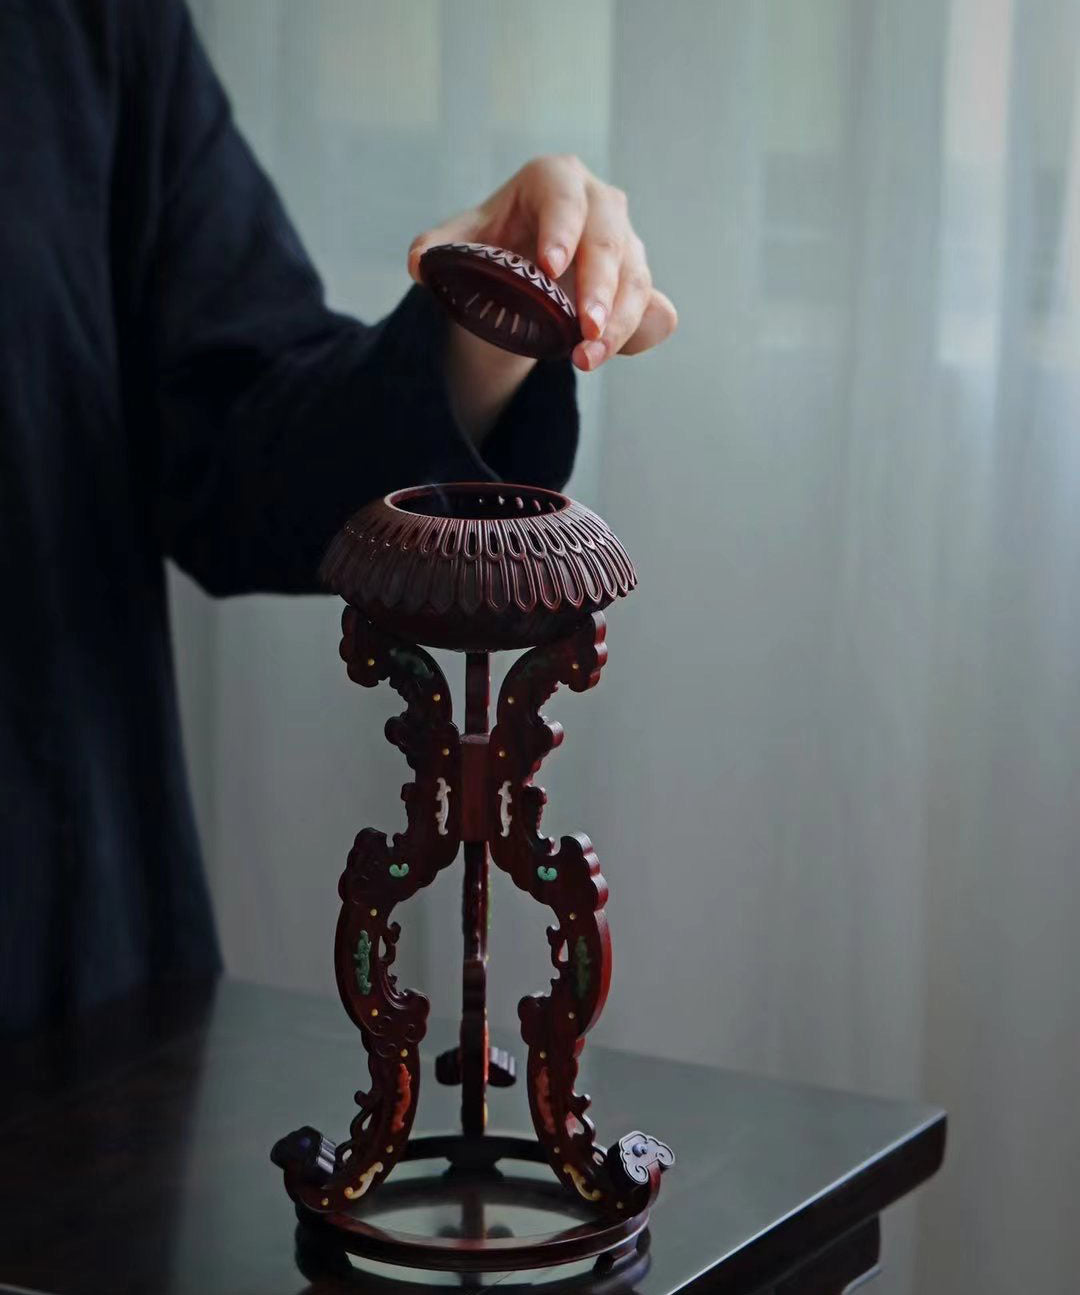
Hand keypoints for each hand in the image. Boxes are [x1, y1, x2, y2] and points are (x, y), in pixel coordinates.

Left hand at [409, 155, 676, 371]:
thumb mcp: (462, 243)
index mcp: (554, 179)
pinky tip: (611, 354)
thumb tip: (420, 263)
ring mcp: (625, 243)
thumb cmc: (493, 244)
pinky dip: (641, 333)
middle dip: (599, 288)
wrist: (521, 271)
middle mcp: (599, 203)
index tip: (548, 268)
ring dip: (617, 322)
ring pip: (634, 279)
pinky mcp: (637, 283)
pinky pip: (653, 308)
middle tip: (584, 328)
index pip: (563, 199)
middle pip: (609, 241)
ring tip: (586, 358)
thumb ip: (438, 248)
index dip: (561, 231)